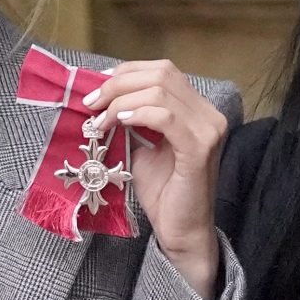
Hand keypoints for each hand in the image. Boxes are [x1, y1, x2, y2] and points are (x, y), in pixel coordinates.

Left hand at [83, 59, 228, 297]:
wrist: (180, 230)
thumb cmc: (162, 191)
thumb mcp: (141, 145)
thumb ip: (130, 118)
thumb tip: (100, 96)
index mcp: (197, 109)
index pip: (163, 70)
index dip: (127, 71)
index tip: (97, 86)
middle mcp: (209, 114)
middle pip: (162, 73)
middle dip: (119, 83)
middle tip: (91, 102)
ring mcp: (208, 129)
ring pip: (160, 91)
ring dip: (121, 101)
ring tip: (100, 120)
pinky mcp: (200, 148)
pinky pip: (165, 117)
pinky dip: (137, 114)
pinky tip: (118, 123)